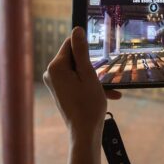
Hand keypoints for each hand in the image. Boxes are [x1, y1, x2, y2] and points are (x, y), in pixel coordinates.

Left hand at [44, 27, 120, 141]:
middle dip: (92, 66)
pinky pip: (76, 82)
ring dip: (95, 78)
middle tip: (106, 76)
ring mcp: (55, 83)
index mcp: (56, 67)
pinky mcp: (60, 91)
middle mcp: (51, 74)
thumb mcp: (89, 74)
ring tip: (111, 90)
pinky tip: (109, 95)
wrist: (85, 133)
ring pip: (78, 71)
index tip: (99, 53)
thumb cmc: (88, 105)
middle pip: (74, 58)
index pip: (70, 43)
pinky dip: (90, 86)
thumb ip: (82, 51)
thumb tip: (76, 30)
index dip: (86, 47)